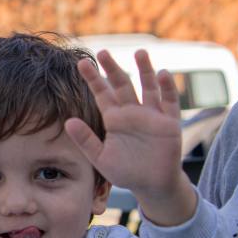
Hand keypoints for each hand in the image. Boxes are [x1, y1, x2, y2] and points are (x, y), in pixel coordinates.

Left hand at [65, 49, 195, 225]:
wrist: (151, 185)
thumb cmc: (125, 171)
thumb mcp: (100, 158)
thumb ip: (86, 140)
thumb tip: (68, 122)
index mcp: (114, 119)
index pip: (102, 94)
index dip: (93, 79)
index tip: (81, 63)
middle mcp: (132, 112)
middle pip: (122, 85)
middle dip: (113, 69)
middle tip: (103, 52)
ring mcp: (151, 115)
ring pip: (147, 87)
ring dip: (144, 70)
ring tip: (139, 53)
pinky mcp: (169, 123)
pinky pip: (169, 102)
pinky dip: (167, 88)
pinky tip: (162, 74)